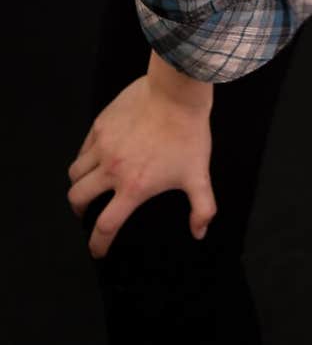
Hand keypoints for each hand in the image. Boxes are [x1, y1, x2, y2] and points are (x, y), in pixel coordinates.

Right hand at [67, 74, 215, 258]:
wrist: (176, 93)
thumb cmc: (188, 133)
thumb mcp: (198, 174)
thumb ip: (202, 207)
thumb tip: (200, 232)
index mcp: (133, 187)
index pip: (106, 226)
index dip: (98, 245)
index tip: (97, 251)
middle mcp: (112, 170)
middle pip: (78, 200)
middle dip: (80, 212)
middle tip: (86, 213)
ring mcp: (103, 146)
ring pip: (75, 174)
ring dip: (78, 185)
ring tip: (86, 186)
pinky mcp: (100, 125)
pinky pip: (82, 149)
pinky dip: (83, 159)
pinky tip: (94, 159)